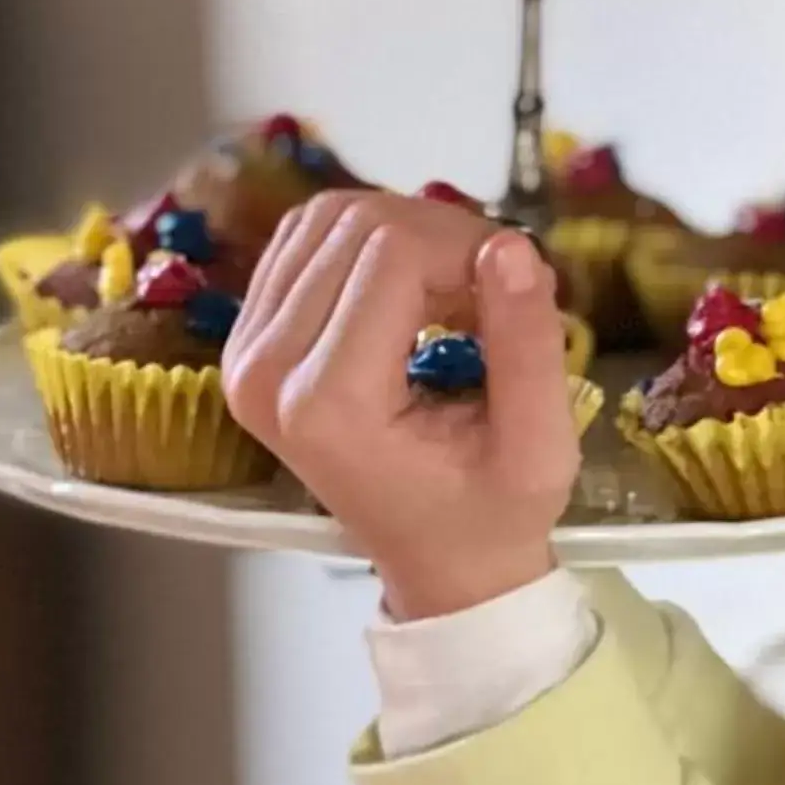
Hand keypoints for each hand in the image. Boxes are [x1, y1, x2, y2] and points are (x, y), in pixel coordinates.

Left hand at [222, 191, 578, 621]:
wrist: (441, 565)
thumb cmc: (494, 514)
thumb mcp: (541, 446)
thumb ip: (529, 345)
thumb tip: (511, 245)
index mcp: (330, 404)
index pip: (394, 252)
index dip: (469, 245)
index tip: (515, 287)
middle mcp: (264, 373)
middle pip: (357, 225)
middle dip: (441, 235)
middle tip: (491, 289)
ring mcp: (243, 356)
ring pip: (324, 219)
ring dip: (404, 232)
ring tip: (452, 291)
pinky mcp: (245, 344)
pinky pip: (300, 242)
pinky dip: (364, 243)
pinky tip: (408, 287)